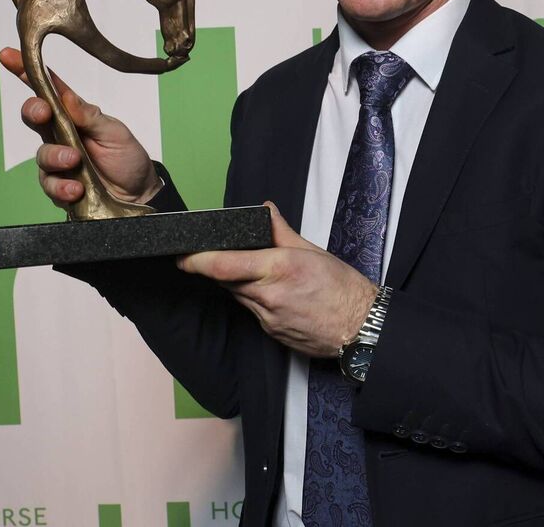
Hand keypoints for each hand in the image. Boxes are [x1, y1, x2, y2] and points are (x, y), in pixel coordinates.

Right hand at [0, 46, 160, 207]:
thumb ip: (90, 116)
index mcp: (73, 115)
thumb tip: (66, 97)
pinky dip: (61, 187)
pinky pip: (50, 184)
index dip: (27, 72)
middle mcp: (60, 134)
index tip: (9, 56)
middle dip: (34, 111)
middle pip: (34, 117)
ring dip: (55, 156)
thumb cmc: (126, 156)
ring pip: (41, 154)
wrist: (138, 192)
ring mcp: (58, 160)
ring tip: (74, 161)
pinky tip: (75, 188)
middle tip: (43, 113)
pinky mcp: (60, 185)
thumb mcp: (114, 132)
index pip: (48, 90)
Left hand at [178, 203, 376, 357]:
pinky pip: (252, 311)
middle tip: (214, 254)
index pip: (224, 265)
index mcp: (278, 269)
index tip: (182, 255)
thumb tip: (265, 211)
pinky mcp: (271, 333)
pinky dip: (254, 298)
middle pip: (226, 280)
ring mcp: (268, 318)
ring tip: (255, 271)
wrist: (361, 327)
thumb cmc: (343, 287)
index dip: (197, 260)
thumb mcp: (313, 250)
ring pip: (239, 296)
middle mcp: (268, 295)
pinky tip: (272, 292)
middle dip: (218, 268)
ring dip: (238, 282)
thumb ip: (282, 231)